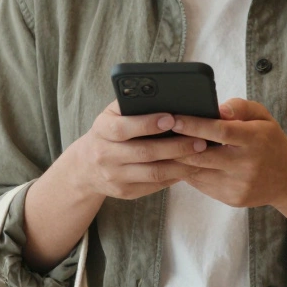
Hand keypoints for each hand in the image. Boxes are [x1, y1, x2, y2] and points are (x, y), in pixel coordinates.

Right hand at [56, 100, 207, 200]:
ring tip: (200, 154)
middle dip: (176, 146)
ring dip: (181, 164)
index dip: (147, 124)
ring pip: (153, 173)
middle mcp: (104, 155)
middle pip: (144, 153)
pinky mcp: (124, 192)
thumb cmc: (109, 133)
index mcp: (101, 130)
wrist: (86, 167)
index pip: (122, 128)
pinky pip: (154, 185)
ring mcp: (114, 177)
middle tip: (200, 140)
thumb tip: (166, 94)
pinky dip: (174, 176)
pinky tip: (189, 167)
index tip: (172, 118)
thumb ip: (132, 104)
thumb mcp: (112, 115)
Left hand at [174, 98, 286, 262]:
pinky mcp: (232, 199)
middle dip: (177, 146)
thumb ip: (240, 107)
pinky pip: (202, 184)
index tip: (173, 119)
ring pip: (198, 172)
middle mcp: (247, 164)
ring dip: (177, 161)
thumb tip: (217, 108)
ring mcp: (239, 184)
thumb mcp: (262, 117)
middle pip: (203, 155)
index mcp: (255, 139)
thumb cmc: (269, 141)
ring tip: (160, 149)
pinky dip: (188, 173)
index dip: (194, 125)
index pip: (220, 131)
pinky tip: (177, 163)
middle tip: (156, 135)